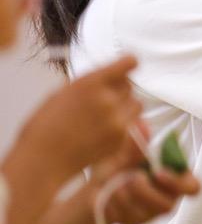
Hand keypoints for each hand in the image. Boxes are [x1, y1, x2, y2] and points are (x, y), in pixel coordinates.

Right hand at [17, 55, 141, 180]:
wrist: (42, 159)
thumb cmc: (44, 126)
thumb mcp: (61, 94)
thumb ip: (88, 85)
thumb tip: (106, 78)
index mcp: (91, 83)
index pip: (126, 64)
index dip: (129, 64)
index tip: (130, 64)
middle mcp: (108, 99)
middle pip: (130, 85)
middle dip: (120, 89)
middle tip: (106, 97)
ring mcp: (117, 120)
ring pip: (136, 104)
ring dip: (126, 106)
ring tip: (107, 114)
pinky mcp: (121, 138)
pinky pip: (130, 124)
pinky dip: (122, 124)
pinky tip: (102, 130)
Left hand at [91, 124, 200, 223]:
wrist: (93, 187)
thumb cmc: (117, 167)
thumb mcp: (123, 155)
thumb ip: (135, 145)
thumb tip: (141, 124)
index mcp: (174, 178)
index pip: (193, 188)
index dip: (177, 183)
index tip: (157, 172)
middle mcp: (167, 197)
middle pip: (167, 205)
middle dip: (144, 192)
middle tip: (128, 179)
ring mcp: (151, 213)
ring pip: (145, 213)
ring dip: (125, 197)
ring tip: (112, 185)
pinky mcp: (136, 222)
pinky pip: (127, 220)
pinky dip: (114, 206)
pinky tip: (107, 197)